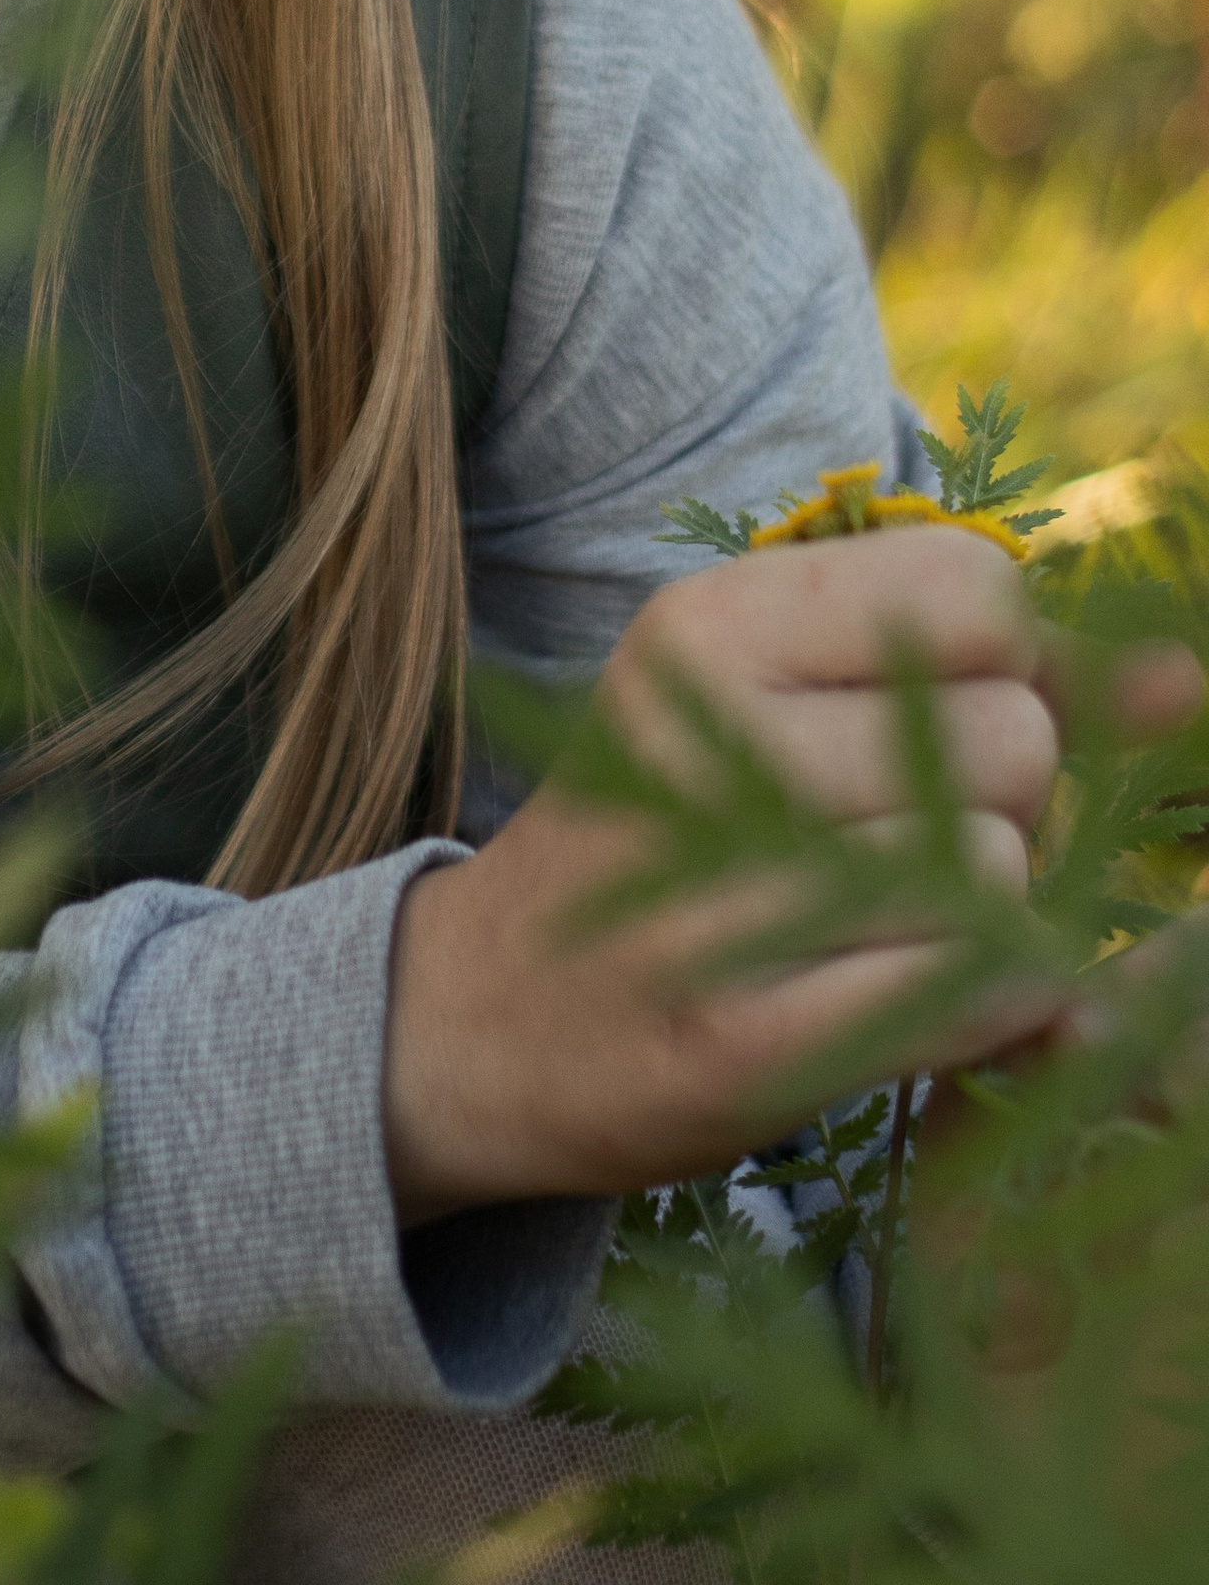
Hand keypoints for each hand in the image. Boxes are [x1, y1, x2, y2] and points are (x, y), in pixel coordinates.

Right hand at [379, 533, 1200, 1224]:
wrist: (487, 1016)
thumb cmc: (673, 837)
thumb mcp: (783, 700)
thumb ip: (996, 673)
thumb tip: (1188, 677)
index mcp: (705, 624)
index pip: (975, 588)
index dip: (1000, 664)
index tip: (924, 721)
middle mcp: (707, 737)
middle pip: (1014, 740)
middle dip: (1002, 803)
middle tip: (887, 844)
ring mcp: (726, 891)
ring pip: (1006, 869)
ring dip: (983, 915)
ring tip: (871, 926)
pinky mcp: (757, 1038)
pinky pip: (986, 990)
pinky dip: (983, 1005)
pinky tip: (896, 998)